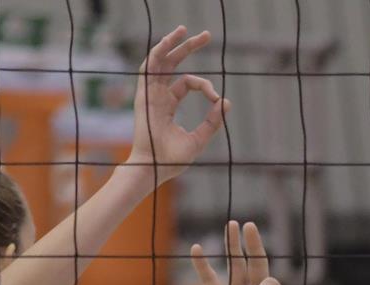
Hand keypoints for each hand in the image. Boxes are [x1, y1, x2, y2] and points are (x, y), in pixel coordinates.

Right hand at [127, 27, 227, 181]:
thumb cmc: (173, 159)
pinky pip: (148, 69)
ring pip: (160, 61)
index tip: (217, 98)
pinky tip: (167, 42)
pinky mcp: (143, 96)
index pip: (188, 82)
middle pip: (172, 64)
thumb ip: (212, 121)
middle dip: (188, 47)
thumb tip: (226, 102)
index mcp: (169, 104)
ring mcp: (149, 94)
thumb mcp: (199, 138)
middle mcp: (158, 95)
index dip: (205, 86)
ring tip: (184, 29)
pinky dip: (157, 54)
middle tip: (206, 35)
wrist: (155, 169)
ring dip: (171, 43)